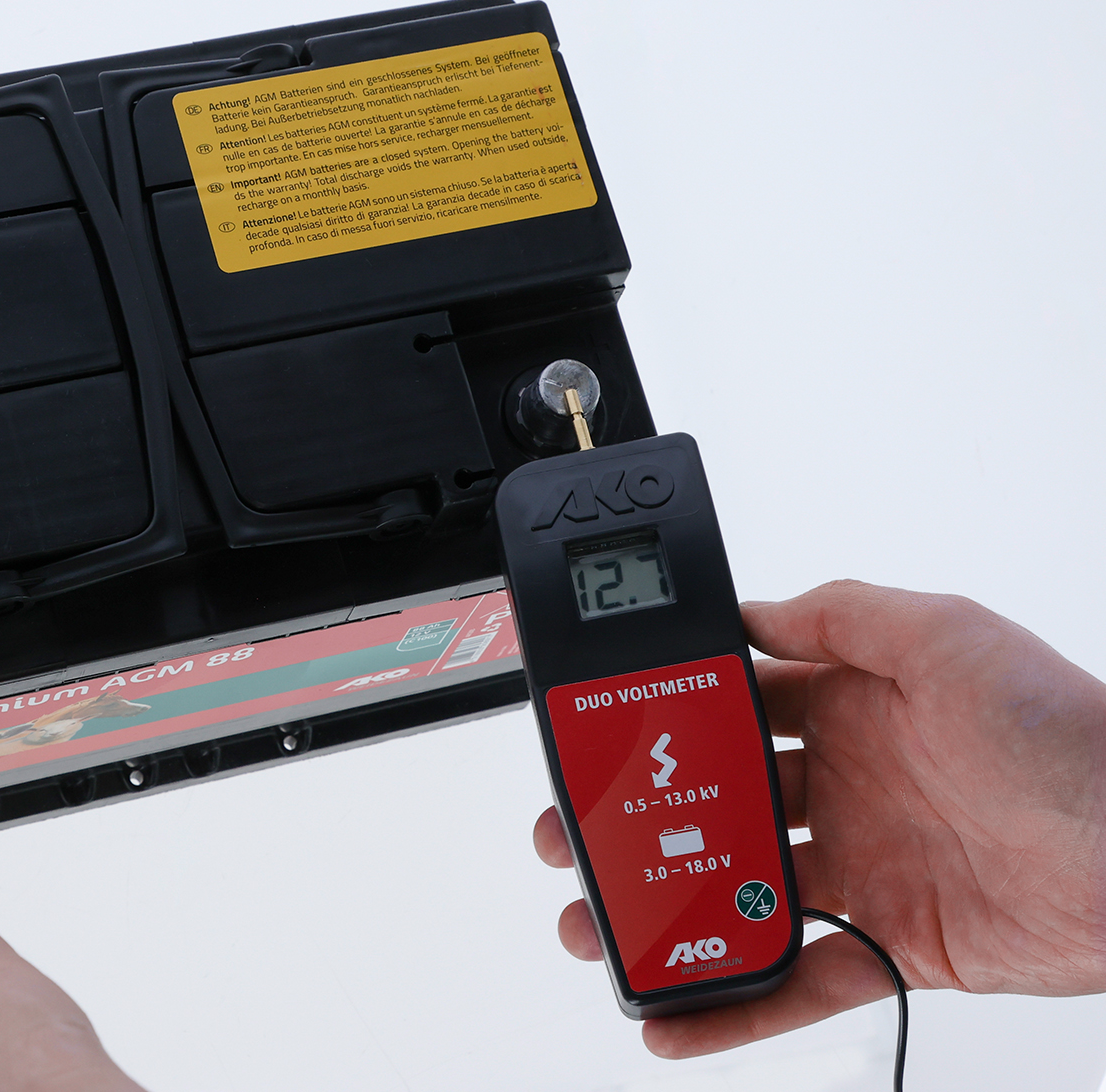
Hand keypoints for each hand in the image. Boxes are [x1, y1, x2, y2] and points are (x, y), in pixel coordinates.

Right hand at [533, 580, 1105, 1056]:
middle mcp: (846, 783)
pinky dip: (732, 1006)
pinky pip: (796, 980)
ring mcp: (861, 865)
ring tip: (600, 931)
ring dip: (665, 913)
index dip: (661, 724)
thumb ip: (843, 617)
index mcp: (849, 705)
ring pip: (737, 892)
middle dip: (637, 822)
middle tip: (573, 838)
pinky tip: (674, 1015)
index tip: (601, 741)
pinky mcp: (889, 943)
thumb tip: (753, 612)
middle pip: (714, 805)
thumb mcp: (947, 635)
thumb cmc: (1066, 733)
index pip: (730, 710)